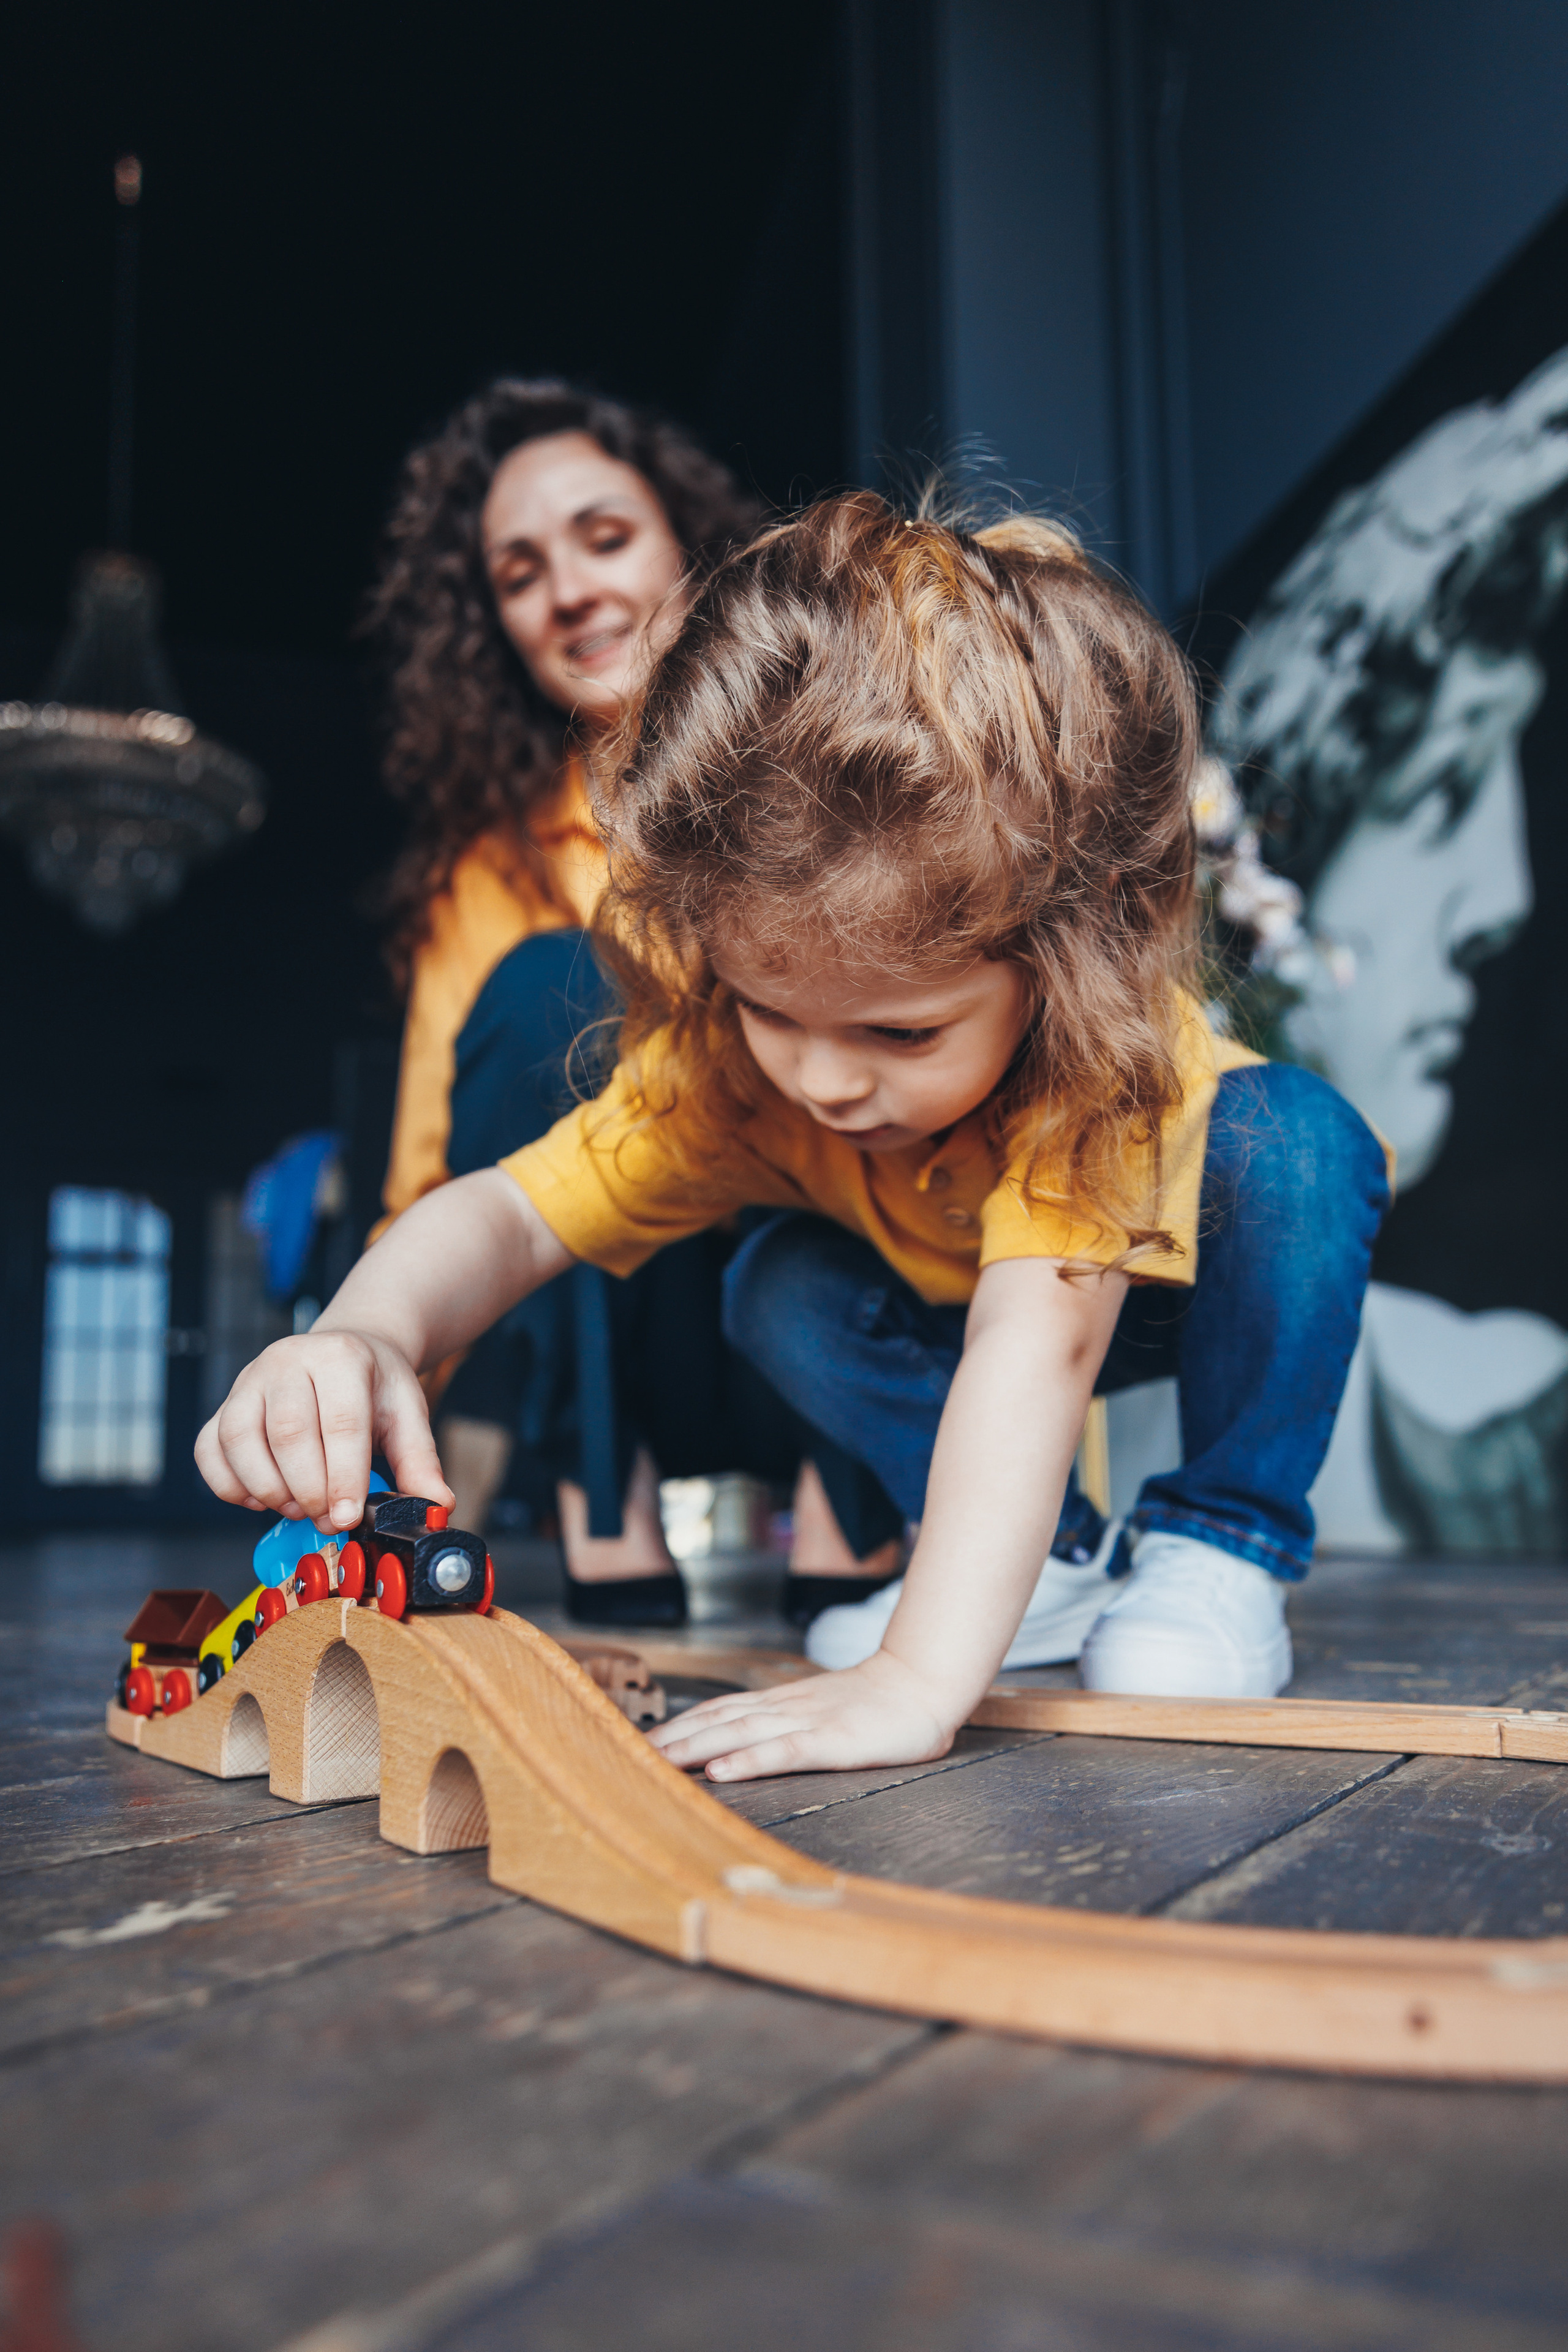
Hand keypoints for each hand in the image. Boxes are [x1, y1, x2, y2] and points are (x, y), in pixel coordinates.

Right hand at [194, 1329, 452, 1533]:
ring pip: (240, 1440)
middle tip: (327, 1518)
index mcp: (340, 1357)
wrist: (344, 1351)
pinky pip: (209, 1449)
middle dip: (308, 1490)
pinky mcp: (225, 1403)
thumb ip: (420, 1461)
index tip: (347, 1517)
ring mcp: (249, 1380)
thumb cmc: (373, 1385)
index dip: (342, 1477)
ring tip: (298, 1507)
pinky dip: (229, 1484)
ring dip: (267, 1489)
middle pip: (287, 1433)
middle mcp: (287, 1361)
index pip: (339, 1423)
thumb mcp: (407, 1413)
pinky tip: (260, 1499)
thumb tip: (438, 1506)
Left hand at [646, 1650, 956, 1781]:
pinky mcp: (832, 1740)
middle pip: (715, 1721)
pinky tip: (721, 1772)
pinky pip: (784, 1750)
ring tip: (655, 1762)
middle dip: (670, 1739)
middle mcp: (784, 1709)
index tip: (640, 1743)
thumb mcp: (825, 1714)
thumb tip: (748, 1745)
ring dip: (693, 1748)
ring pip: (738, 1733)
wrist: (923, 1684)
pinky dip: (749, 1761)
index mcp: (781, 1704)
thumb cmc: (878, 1707)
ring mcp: (807, 1722)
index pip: (718, 1712)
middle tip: (625, 1754)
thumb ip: (789, 1726)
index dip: (678, 1727)